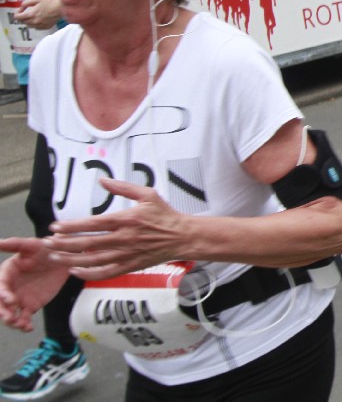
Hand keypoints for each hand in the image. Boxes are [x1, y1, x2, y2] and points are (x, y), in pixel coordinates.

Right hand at [0, 239, 69, 331]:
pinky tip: (28, 327)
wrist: (64, 258)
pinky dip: (24, 325)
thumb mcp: (32, 245)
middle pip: (1, 303)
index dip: (2, 294)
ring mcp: (18, 298)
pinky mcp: (30, 306)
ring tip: (20, 324)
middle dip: (3, 312)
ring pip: (10, 313)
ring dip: (12, 321)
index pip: (0, 286)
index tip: (10, 299)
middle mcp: (9, 288)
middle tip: (9, 317)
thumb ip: (15, 244)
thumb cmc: (45, 248)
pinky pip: (24, 318)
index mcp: (6, 273)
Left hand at [14, 0, 60, 29]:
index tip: (20, 11)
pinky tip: (40, 19)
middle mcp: (34, 22)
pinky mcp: (45, 27)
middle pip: (23, 22)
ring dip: (28, 21)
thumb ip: (26, 3)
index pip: (18, 17)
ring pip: (29, 26)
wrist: (62, 8)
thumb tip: (20, 7)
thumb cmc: (49, 2)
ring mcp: (40, 25)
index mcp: (31, 14)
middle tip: (27, 12)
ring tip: (33, 16)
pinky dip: (36, 24)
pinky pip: (37, 27)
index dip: (17, 13)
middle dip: (23, 17)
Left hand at [44, 179, 190, 280]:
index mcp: (127, 219)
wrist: (183, 237)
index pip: (93, 224)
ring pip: (92, 260)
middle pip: (87, 243)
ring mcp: (126, 254)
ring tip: (54, 258)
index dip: (72, 226)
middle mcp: (124, 238)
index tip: (55, 227)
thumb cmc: (165, 215)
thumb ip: (123, 188)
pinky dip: (88, 273)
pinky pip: (105, 273)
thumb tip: (102, 181)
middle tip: (47, 243)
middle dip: (63, 244)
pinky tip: (75, 271)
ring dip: (70, 260)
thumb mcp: (147, 194)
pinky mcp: (129, 266)